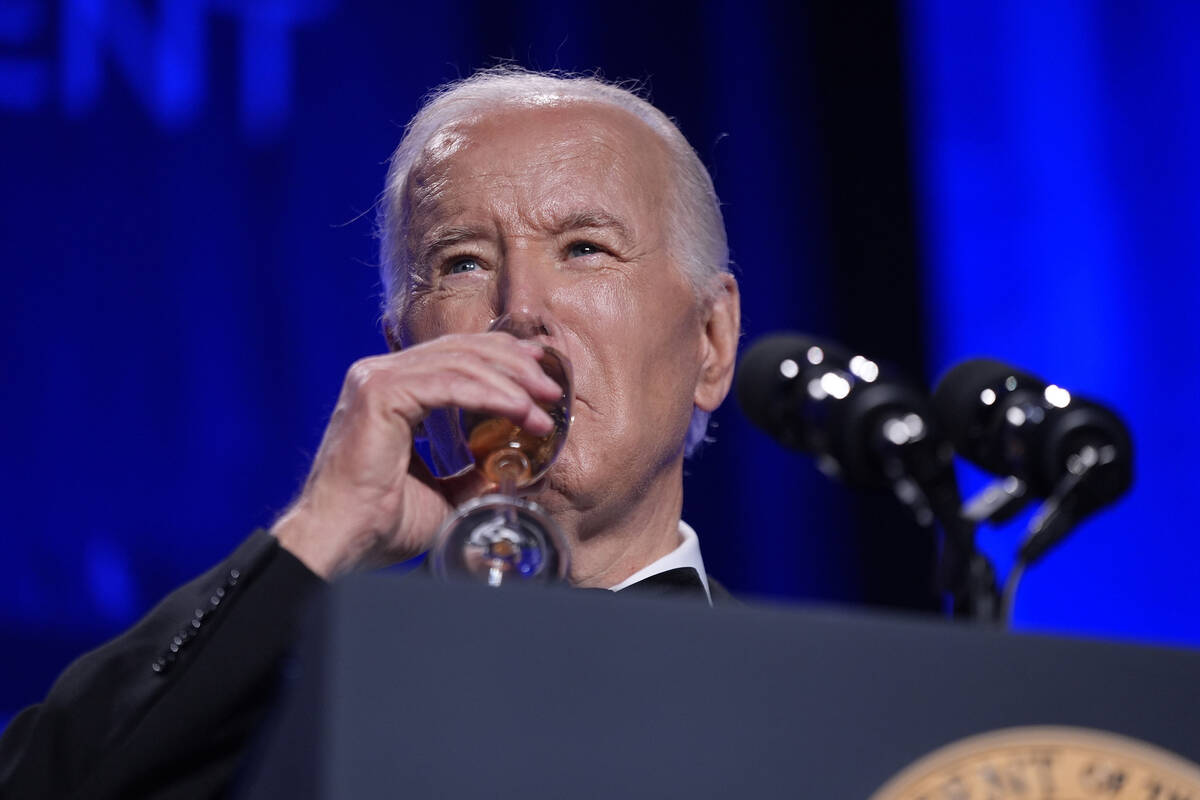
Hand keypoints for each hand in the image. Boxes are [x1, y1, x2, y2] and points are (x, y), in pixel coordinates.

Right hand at [270, 332, 562, 578]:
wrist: (343, 544)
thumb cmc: (381, 525)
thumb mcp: (443, 495)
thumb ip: (474, 474)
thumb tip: (513, 467)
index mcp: (390, 390)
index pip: (453, 357)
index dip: (502, 360)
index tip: (540, 374)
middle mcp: (379, 375)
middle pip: (460, 351)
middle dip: (515, 365)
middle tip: (553, 388)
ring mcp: (376, 379)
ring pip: (460, 364)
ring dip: (512, 383)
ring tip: (545, 405)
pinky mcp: (380, 393)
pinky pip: (449, 384)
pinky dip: (492, 395)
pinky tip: (521, 410)